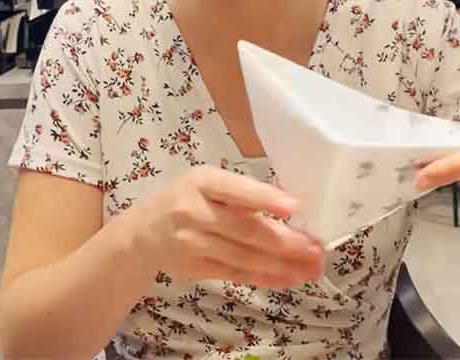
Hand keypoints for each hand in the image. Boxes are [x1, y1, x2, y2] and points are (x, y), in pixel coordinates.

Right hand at [131, 166, 324, 288]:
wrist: (143, 233)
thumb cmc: (186, 199)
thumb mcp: (207, 183)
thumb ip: (241, 193)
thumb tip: (291, 205)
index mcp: (201, 181)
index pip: (236, 191)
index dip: (265, 199)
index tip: (295, 207)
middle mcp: (194, 212)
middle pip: (245, 230)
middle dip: (286, 242)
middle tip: (317, 249)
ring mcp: (193, 243)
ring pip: (244, 256)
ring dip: (282, 265)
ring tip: (311, 268)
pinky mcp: (196, 268)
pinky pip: (236, 274)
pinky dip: (265, 277)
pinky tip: (288, 278)